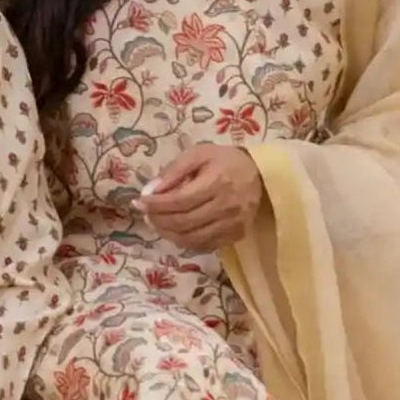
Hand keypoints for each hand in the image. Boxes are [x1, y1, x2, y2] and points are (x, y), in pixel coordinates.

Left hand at [134, 144, 263, 251]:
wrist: (259, 174)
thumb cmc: (224, 161)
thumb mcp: (199, 154)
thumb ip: (174, 170)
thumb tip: (150, 190)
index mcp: (217, 182)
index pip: (180, 200)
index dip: (156, 204)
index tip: (140, 201)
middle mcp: (227, 206)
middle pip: (184, 222)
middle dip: (158, 219)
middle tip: (145, 213)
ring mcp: (233, 224)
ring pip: (192, 238)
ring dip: (167, 233)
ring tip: (156, 222)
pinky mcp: (236, 235)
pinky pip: (204, 245)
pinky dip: (184, 241)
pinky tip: (175, 230)